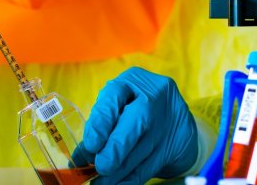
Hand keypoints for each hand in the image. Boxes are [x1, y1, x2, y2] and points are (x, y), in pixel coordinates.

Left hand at [84, 67, 197, 183]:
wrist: (175, 120)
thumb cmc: (134, 111)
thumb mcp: (118, 110)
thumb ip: (100, 128)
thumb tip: (79, 157)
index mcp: (132, 81)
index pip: (114, 95)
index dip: (102, 121)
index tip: (92, 145)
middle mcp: (153, 95)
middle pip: (136, 121)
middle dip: (116, 147)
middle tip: (101, 166)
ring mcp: (168, 119)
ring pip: (142, 148)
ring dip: (120, 171)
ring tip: (102, 183)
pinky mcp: (177, 143)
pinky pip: (151, 165)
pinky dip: (132, 179)